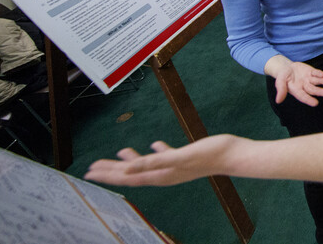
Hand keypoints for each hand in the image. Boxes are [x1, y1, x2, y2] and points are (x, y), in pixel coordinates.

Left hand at [86, 135, 241, 186]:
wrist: (233, 155)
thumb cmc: (209, 155)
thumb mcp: (179, 157)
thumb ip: (153, 162)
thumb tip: (126, 169)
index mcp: (160, 175)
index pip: (127, 177)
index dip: (108, 175)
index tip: (89, 172)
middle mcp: (164, 174)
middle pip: (132, 173)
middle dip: (112, 170)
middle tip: (92, 167)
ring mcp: (174, 167)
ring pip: (146, 166)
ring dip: (131, 161)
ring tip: (119, 154)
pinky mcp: (184, 158)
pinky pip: (163, 157)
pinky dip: (154, 153)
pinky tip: (154, 145)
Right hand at [265, 57, 322, 106]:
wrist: (286, 67)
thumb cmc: (282, 76)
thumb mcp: (280, 81)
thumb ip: (281, 90)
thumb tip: (278, 101)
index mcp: (297, 90)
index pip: (303, 97)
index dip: (309, 100)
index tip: (316, 103)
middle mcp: (304, 86)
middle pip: (312, 90)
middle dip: (319, 91)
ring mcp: (309, 79)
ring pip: (316, 82)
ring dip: (321, 82)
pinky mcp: (311, 72)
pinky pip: (316, 73)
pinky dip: (319, 74)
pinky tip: (322, 74)